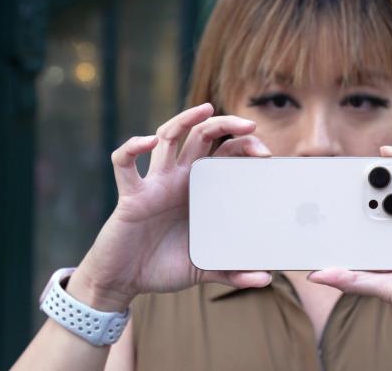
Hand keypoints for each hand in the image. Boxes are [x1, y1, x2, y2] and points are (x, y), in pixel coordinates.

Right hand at [68, 103, 272, 311]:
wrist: (125, 281)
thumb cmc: (163, 268)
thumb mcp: (204, 269)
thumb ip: (233, 271)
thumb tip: (267, 278)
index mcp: (200, 190)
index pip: (225, 154)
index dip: (245, 146)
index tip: (265, 155)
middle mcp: (179, 179)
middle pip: (202, 136)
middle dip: (225, 125)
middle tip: (249, 126)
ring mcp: (154, 183)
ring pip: (167, 137)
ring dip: (184, 119)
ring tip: (206, 109)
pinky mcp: (131, 195)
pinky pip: (124, 164)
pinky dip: (132, 148)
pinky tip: (148, 143)